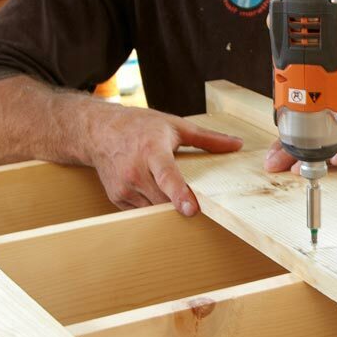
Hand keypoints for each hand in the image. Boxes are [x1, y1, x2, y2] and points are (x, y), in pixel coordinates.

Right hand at [84, 103, 241, 214]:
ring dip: (168, 207)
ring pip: (154, 209)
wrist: (98, 131)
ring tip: (176, 197)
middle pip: (163, 199)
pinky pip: (142, 210)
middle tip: (197, 205)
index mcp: (151, 150)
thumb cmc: (139, 126)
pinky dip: (154, 205)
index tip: (191, 210)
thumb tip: (238, 144)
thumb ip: (208, 138)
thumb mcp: (175, 125)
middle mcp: (134, 171)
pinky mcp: (117, 197)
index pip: (167, 176)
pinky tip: (155, 192)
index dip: (179, 194)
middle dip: (180, 204)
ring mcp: (124, 187)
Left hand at [263, 97, 336, 171]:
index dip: (286, 140)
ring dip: (322, 149)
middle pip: (319, 125)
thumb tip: (272, 163)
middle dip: (299, 148)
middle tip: (283, 163)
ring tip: (308, 164)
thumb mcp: (334, 151)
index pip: (305, 122)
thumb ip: (305, 155)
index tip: (272, 159)